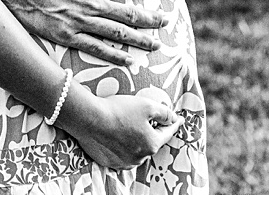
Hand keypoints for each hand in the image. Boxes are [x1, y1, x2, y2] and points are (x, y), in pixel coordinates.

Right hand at [0, 0, 166, 63]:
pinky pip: (96, 49)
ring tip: (155, 45)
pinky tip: (128, 61)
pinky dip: (114, 56)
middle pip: (131, 13)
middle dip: (152, 18)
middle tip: (166, 21)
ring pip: (118, 34)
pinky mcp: (67, 36)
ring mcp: (81, 22)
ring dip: (139, 40)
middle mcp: (92, 3)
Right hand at [63, 90, 179, 169]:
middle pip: (150, 142)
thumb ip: (164, 113)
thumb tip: (174, 118)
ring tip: (127, 126)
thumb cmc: (118, 110)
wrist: (88, 118)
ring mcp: (123, 162)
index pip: (167, 133)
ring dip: (135, 140)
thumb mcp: (147, 105)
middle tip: (146, 118)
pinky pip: (120, 154)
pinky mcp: (108, 162)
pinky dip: (121, 146)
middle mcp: (139, 158)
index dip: (173, 124)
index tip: (179, 119)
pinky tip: (115, 135)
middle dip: (150, 131)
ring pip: (135, 150)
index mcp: (151, 145)